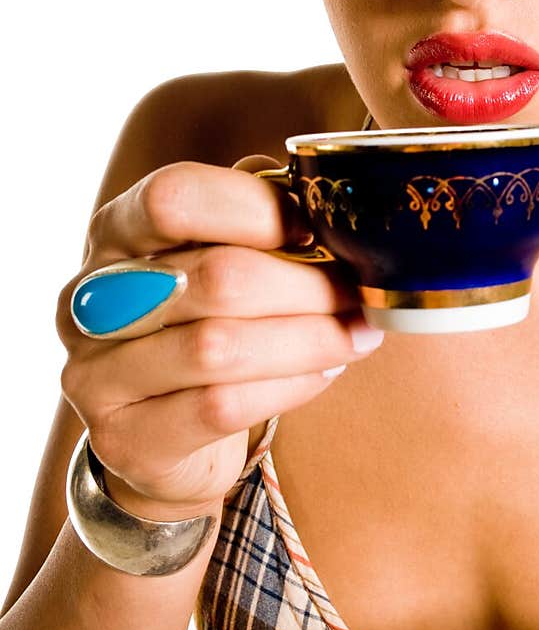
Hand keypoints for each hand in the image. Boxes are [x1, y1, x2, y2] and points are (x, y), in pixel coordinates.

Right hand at [56, 157, 381, 517]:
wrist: (160, 433)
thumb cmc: (201, 322)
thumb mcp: (215, 254)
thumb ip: (250, 212)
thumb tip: (313, 191)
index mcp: (114, 233)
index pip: (175, 197)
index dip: (256, 208)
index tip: (317, 230)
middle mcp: (89, 300)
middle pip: (214, 277)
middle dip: (306, 286)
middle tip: (359, 293)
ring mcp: (96, 375)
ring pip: (220, 348)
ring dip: (308, 339)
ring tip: (356, 335)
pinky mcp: (123, 438)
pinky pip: (220, 407)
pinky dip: (288, 386)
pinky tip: (323, 373)